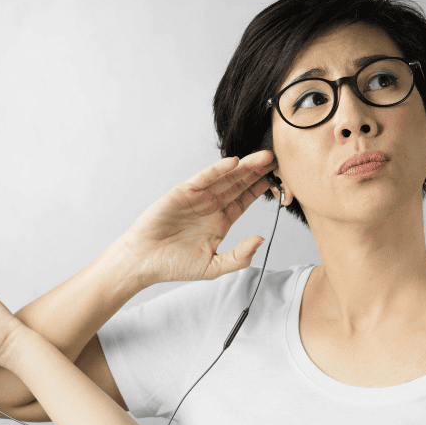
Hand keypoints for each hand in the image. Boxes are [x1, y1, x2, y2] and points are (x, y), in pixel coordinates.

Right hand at [118, 150, 276, 286]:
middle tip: (277, 159)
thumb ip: (239, 257)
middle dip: (258, 171)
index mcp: (221, 221)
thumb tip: (260, 240)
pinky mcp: (182, 192)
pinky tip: (234, 162)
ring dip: (244, 166)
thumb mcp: (214, 267)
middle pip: (239, 184)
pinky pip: (204, 178)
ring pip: (225, 177)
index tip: (281, 180)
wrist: (143, 262)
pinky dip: (218, 169)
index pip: (245, 200)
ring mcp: (197, 197)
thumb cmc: (174, 265)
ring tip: (264, 157)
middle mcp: (211, 206)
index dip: (262, 189)